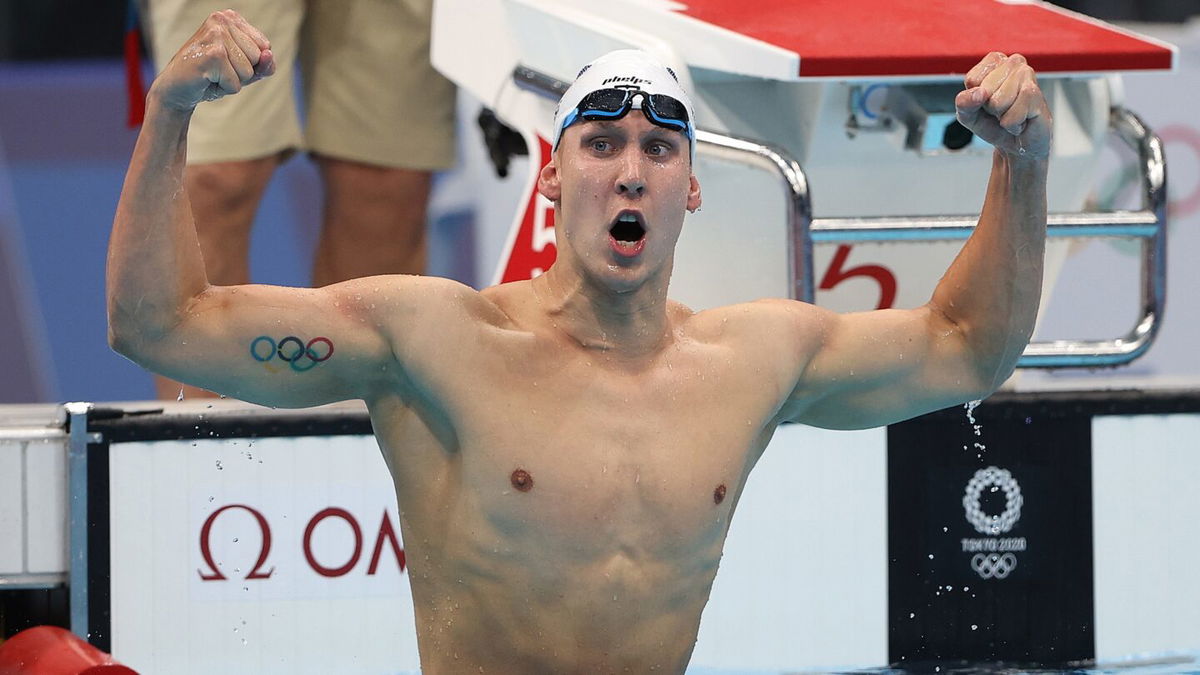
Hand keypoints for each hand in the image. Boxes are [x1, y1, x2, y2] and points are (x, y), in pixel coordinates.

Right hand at [149, 10, 275, 112]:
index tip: (227, 61)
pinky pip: (236, 84)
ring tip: (212, 73)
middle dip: (242, 72)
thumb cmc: (211, 77)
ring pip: (248, 71)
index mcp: (231, 18)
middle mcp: (222, 20)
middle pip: (258, 57)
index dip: (251, 63)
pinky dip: (224, 88)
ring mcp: (216, 35)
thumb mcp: (244, 70)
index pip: (265, 46)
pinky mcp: (212, 54)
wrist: (176, 88)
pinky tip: (207, 79)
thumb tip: (268, 55)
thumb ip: (264, 65)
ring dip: (233, 80)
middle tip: (218, 69)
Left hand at [955, 52, 1051, 161]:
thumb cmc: (993, 123)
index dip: (975, 98)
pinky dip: (1012, 125)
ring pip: (998, 101)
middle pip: (985, 90)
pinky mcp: (1036, 93)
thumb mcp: (968, 114)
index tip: (985, 102)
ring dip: (1002, 116)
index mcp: (994, 61)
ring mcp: (1028, 75)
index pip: (972, 80)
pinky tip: (1022, 121)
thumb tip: (979, 94)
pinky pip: (1013, 114)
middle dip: (989, 108)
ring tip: (1012, 114)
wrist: (1016, 144)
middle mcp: (1013, 62)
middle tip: (1001, 111)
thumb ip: (963, 103)